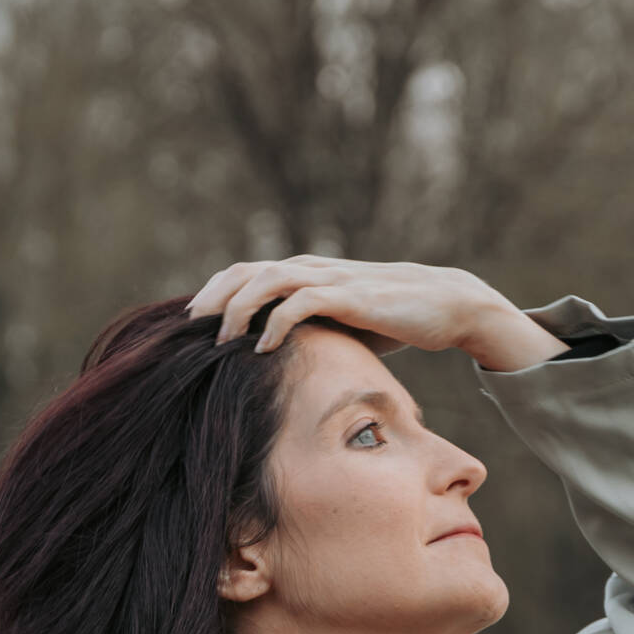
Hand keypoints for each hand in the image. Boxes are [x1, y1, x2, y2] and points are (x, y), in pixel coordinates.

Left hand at [183, 254, 565, 371]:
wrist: (446, 305)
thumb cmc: (394, 319)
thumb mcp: (341, 326)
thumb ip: (310, 333)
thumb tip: (279, 364)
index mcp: (305, 274)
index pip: (245, 274)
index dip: (214, 295)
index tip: (190, 326)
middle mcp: (311, 269)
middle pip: (244, 271)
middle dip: (212, 299)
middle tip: (188, 331)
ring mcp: (330, 279)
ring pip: (267, 281)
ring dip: (238, 309)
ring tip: (220, 341)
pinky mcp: (350, 295)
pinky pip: (302, 303)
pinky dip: (277, 324)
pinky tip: (262, 349)